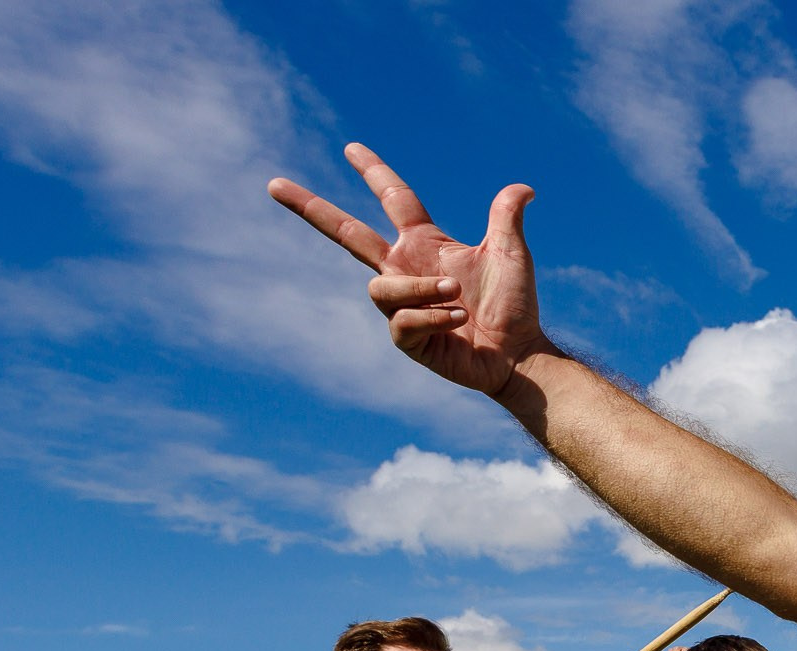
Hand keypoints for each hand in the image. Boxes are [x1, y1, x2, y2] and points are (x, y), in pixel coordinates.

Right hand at [268, 144, 547, 396]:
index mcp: (425, 244)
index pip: (394, 199)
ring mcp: (401, 304)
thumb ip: (505, 218)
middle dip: (311, 209)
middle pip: (346, 233)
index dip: (374, 172)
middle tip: (274, 184)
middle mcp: (405, 269)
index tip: (351, 148)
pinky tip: (457, 322)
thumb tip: (523, 187)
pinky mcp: (406, 339)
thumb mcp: (512, 255)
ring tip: (458, 299)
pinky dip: (431, 317)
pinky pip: (402, 320)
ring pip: (382, 287)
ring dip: (422, 289)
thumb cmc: (515, 306)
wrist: (518, 356)